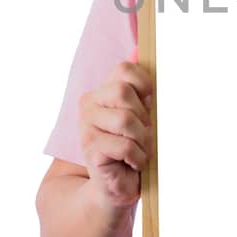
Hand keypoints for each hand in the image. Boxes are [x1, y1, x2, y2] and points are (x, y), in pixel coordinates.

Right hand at [76, 47, 154, 209]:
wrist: (116, 187)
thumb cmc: (133, 149)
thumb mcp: (141, 115)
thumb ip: (140, 87)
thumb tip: (141, 49)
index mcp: (102, 92)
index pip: (125, 70)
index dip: (144, 85)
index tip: (150, 104)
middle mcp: (89, 104)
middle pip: (123, 92)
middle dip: (143, 116)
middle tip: (144, 133)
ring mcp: (87, 127)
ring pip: (126, 119)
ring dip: (143, 139)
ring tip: (141, 151)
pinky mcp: (90, 149)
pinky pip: (125, 145)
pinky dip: (138, 156)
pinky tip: (135, 163)